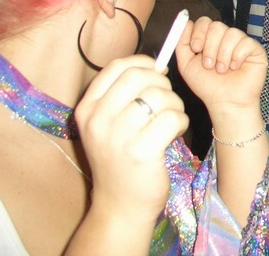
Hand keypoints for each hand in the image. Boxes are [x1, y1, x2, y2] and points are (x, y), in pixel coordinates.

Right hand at [75, 56, 188, 223]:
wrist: (120, 205)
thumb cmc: (121, 159)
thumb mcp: (108, 125)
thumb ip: (124, 94)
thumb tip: (157, 64)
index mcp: (87, 108)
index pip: (117, 67)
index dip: (144, 63)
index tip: (157, 72)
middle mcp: (97, 120)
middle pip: (140, 77)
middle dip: (162, 84)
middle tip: (167, 101)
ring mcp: (117, 136)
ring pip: (160, 96)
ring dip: (174, 105)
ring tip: (170, 121)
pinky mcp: (141, 152)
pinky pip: (173, 118)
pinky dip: (181, 122)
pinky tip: (175, 133)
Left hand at [174, 17, 267, 115]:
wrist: (225, 102)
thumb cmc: (207, 86)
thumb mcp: (187, 65)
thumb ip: (181, 43)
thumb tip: (184, 23)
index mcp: (210, 39)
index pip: (205, 22)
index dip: (199, 32)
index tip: (196, 48)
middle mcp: (225, 38)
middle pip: (217, 25)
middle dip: (210, 46)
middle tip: (209, 64)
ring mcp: (241, 42)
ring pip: (232, 33)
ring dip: (223, 55)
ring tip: (222, 70)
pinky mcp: (255, 49)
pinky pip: (246, 42)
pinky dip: (238, 57)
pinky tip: (236, 68)